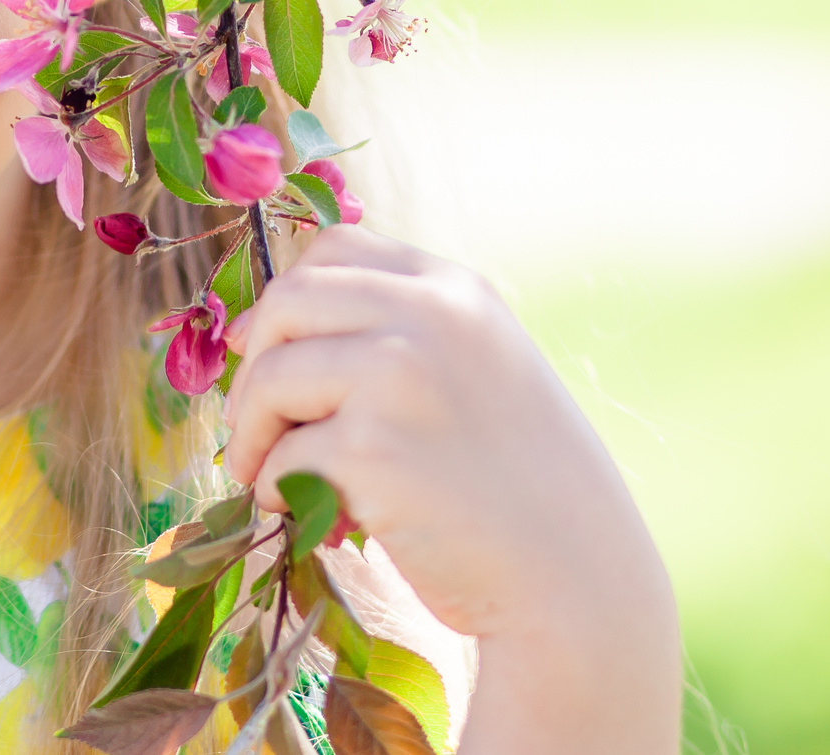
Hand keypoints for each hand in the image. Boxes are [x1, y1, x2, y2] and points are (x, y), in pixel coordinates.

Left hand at [221, 224, 681, 750]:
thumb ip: (399, 334)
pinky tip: (316, 520)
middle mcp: (430, 315)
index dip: (283, 300)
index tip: (259, 347)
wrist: (577, 579)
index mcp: (457, 290)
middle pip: (290, 302)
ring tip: (269, 478)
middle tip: (252, 428)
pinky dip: (278, 491)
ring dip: (251, 435)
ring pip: (272, 377)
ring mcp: (400, 375)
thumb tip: (261, 330)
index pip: (335, 250)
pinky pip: (283, 457)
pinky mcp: (372, 447)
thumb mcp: (479, 371)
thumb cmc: (518, 485)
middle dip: (252, 367)